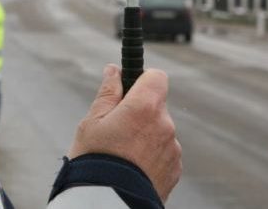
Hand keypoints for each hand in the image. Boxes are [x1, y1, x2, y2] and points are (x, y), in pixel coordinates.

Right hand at [68, 64, 181, 201]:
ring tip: (122, 154)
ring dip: (146, 135)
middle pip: (156, 106)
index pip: (157, 77)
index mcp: (144, 107)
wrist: (107, 203)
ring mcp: (172, 149)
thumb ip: (108, 93)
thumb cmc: (95, 160)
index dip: (142, 79)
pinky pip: (164, 153)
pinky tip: (133, 167)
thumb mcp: (92, 122)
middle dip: (139, 111)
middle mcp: (165, 125)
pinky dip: (151, 156)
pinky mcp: (175, 170)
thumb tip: (114, 71)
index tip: (128, 88)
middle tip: (115, 128)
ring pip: (160, 130)